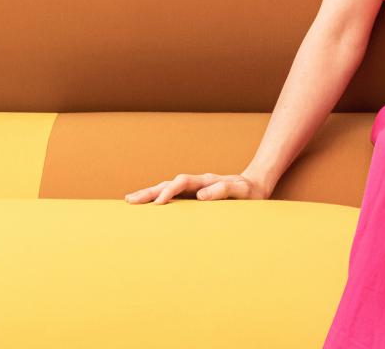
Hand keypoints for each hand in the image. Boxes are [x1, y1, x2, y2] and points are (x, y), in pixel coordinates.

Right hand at [125, 171, 267, 204]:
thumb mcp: (241, 191)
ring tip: (130, 200)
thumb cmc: (249, 192)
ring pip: (167, 189)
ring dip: (150, 194)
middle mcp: (197, 183)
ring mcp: (194, 189)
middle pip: (169, 183)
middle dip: (150, 191)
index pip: (183, 182)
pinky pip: (172, 197)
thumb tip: (200, 196)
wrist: (254, 187)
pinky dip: (158, 199)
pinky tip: (148, 205)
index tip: (159, 202)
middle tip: (130, 200)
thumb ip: (223, 190)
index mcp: (206, 180)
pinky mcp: (193, 197)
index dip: (170, 191)